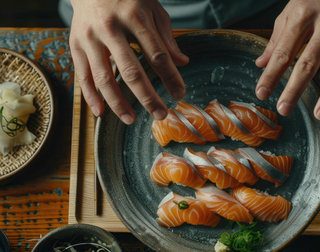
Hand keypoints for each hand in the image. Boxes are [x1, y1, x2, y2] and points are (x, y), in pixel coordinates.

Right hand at [69, 0, 188, 123]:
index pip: (157, 54)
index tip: (180, 93)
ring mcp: (89, 38)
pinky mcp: (75, 45)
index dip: (170, 77)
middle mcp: (110, 28)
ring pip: (104, 78)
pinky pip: (82, 75)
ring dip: (118, 103)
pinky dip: (90, 96)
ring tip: (132, 120)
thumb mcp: (153, 10)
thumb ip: (166, 37)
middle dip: (147, 96)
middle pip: (131, 71)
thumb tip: (182, 62)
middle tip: (160, 114)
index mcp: (134, 17)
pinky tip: (100, 112)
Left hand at [255, 0, 319, 119]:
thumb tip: (261, 63)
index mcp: (303, 13)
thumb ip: (278, 37)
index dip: (271, 74)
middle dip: (295, 88)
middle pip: (309, 62)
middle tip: (284, 109)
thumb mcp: (294, 9)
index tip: (261, 93)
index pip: (284, 51)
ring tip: (319, 114)